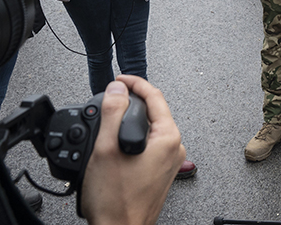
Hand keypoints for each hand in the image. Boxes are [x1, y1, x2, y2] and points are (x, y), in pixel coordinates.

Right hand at [82, 77, 184, 224]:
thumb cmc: (115, 200)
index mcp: (168, 138)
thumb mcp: (106, 148)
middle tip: (111, 97)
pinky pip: (149, 144)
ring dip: (130, 120)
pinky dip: (133, 137)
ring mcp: (169, 161)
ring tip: (109, 119)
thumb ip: (112, 111)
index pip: (154, 96)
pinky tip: (115, 142)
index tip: (119, 80)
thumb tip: (117, 89)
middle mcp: (174, 148)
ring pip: (150, 129)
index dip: (134, 83)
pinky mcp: (160, 172)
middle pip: (154, 111)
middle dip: (132, 101)